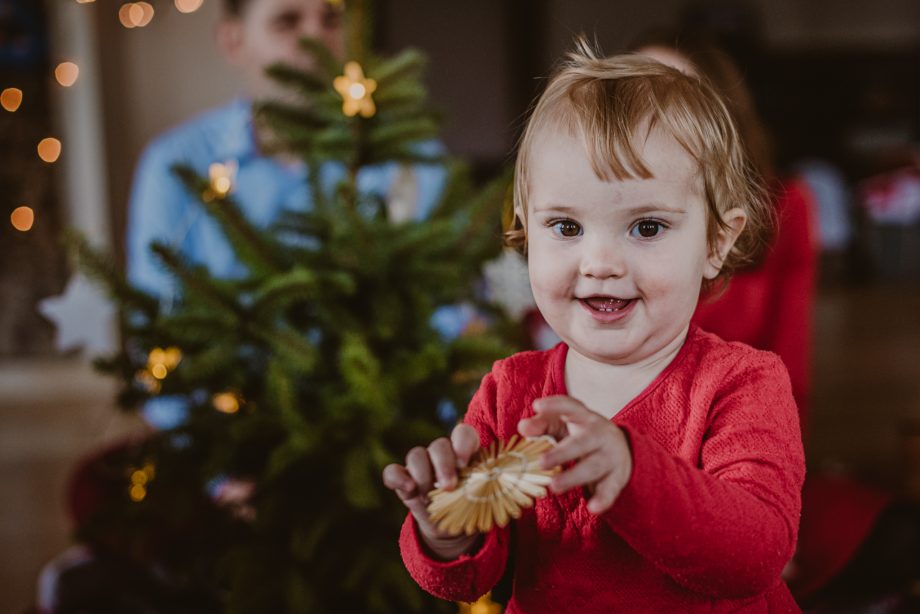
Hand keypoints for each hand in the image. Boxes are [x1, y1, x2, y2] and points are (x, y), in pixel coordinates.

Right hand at [382, 423, 481, 558]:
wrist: (452, 528)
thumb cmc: (473, 505)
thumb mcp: (485, 496)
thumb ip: (490, 486)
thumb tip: (503, 484)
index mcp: (465, 453)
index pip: (463, 433)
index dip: (462, 443)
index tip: (465, 464)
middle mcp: (442, 455)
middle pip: (438, 445)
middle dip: (443, 465)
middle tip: (449, 487)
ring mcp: (420, 466)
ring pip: (416, 455)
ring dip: (422, 474)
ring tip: (429, 496)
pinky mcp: (403, 481)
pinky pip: (393, 472)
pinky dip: (397, 479)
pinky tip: (408, 490)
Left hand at [518, 395, 632, 514]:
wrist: (621, 448)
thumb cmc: (581, 435)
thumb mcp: (563, 426)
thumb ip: (542, 425)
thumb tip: (523, 427)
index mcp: (584, 417)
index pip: (570, 406)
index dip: (554, 406)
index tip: (537, 406)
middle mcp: (600, 434)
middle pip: (581, 442)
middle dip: (561, 453)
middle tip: (541, 462)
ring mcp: (611, 455)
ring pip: (593, 466)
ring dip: (573, 477)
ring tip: (554, 486)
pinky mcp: (617, 477)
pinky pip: (610, 489)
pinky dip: (603, 499)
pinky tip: (593, 508)